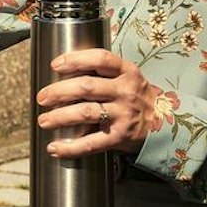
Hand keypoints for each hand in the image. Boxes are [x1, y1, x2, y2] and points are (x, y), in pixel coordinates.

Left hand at [34, 48, 160, 157]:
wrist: (163, 126)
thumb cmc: (136, 98)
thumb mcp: (127, 78)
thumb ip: (103, 72)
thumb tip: (62, 70)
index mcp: (127, 72)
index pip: (101, 59)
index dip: (76, 59)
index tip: (56, 65)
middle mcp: (126, 92)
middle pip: (87, 87)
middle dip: (59, 91)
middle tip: (42, 97)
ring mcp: (124, 115)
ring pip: (85, 113)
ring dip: (59, 117)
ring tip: (43, 121)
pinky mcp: (120, 137)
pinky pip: (91, 143)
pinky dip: (70, 147)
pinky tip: (54, 148)